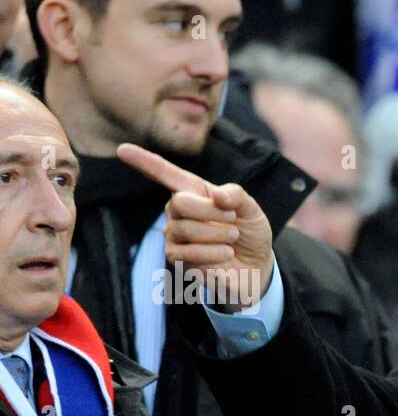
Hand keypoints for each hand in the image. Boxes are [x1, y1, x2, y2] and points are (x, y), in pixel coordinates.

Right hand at [117, 143, 273, 312]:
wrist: (256, 266)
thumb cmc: (249, 232)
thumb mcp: (251, 209)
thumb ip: (237, 196)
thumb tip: (218, 195)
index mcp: (194, 191)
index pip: (165, 173)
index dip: (144, 161)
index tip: (122, 149)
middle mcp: (178, 210)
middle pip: (180, 202)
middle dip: (212, 212)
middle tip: (233, 222)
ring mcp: (175, 234)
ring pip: (185, 228)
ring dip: (216, 234)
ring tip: (232, 239)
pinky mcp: (176, 257)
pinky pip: (186, 252)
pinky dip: (211, 252)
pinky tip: (225, 253)